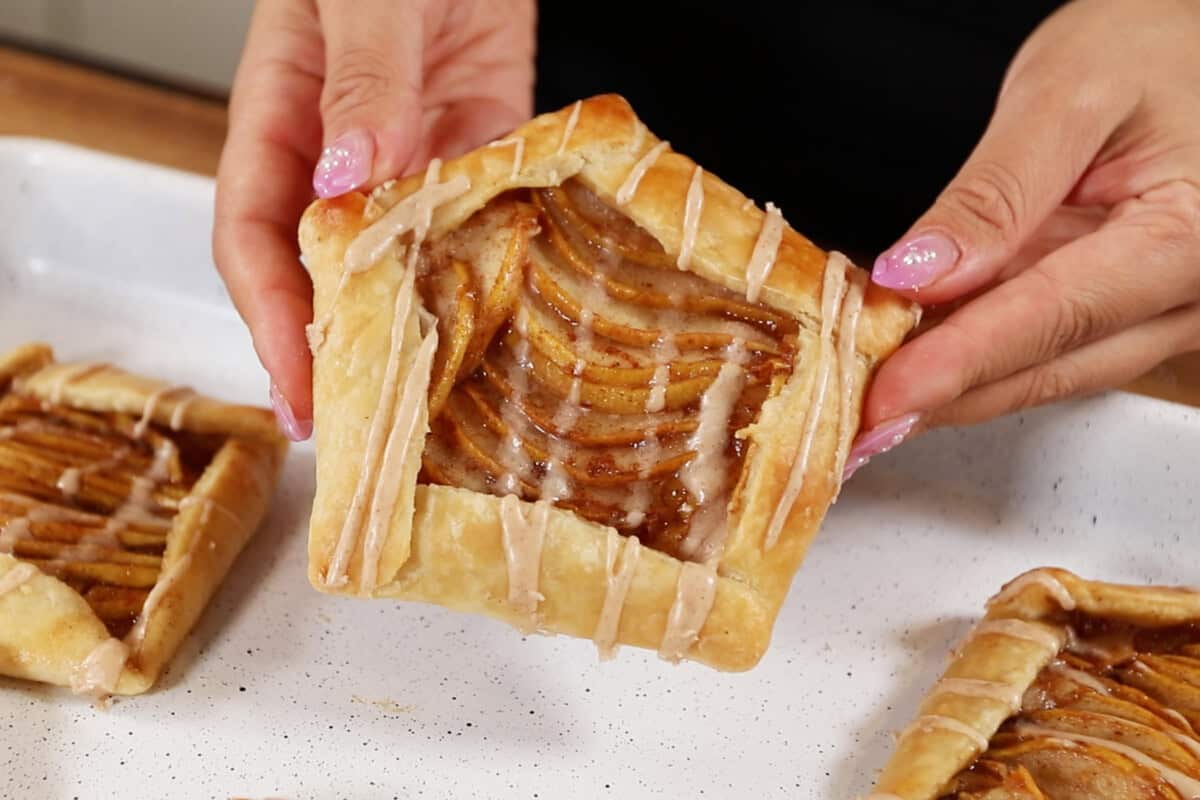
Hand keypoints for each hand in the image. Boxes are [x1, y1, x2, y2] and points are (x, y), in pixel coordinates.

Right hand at [213, 0, 534, 438]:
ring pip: (403, 261)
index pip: (257, 238)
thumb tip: (345, 176)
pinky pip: (477, 220)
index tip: (300, 392)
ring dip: (414, 331)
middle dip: (338, 353)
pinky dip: (484, 271)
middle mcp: (343, 150)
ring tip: (434, 407)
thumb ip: (356, 79)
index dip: (272, 322)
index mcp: (282, 116)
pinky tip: (504, 323)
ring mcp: (414, 153)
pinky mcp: (481, 144)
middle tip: (366, 431)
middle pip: (326, 271)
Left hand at [845, 0, 1199, 477]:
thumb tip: (921, 277)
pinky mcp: (1134, 314)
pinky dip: (980, 358)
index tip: (886, 396)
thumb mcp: (1067, 95)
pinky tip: (920, 362)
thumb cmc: (1153, 48)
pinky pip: (1051, 351)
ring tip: (872, 399)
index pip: (1054, 315)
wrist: (1191, 50)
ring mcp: (1168, 312)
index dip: (959, 362)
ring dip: (957, 387)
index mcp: (1192, 236)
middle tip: (855, 421)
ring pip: (1047, 371)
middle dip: (944, 394)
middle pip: (1048, 365)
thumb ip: (996, 194)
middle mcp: (1193, 294)